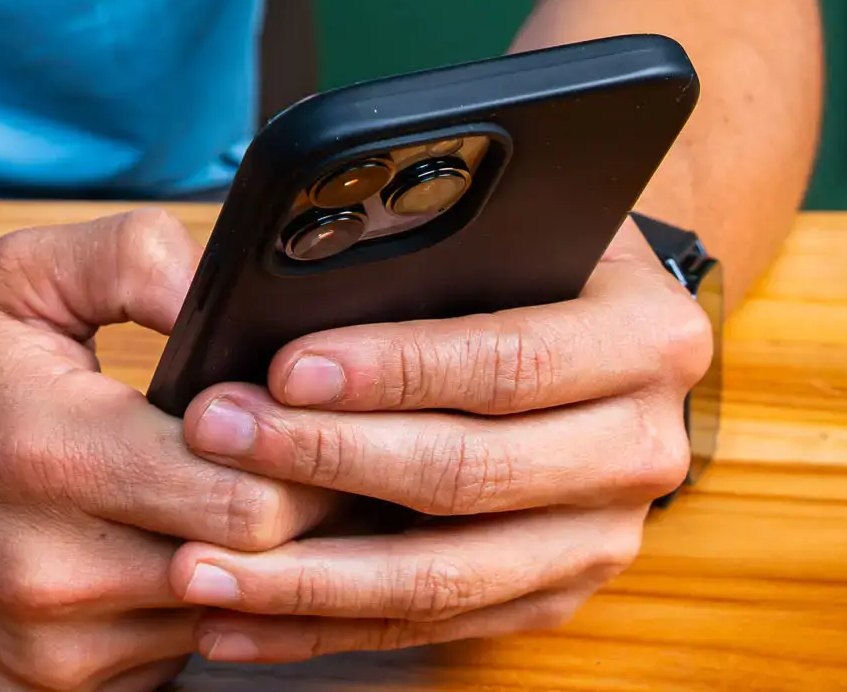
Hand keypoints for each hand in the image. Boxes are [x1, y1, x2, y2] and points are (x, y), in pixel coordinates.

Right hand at [0, 210, 335, 691]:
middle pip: (251, 569)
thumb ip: (136, 260)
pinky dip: (178, 619)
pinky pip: (161, 668)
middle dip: (293, 513)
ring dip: (236, 570)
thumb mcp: (20, 276)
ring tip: (222, 503)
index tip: (293, 417)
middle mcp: (51, 572)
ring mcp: (44, 654)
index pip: (250, 494)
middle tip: (294, 461)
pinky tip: (158, 557)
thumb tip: (226, 296)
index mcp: (55, 453)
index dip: (297, 455)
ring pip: (215, 625)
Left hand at [167, 217, 712, 663]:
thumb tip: (295, 275)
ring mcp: (602, 536)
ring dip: (308, 580)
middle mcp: (642, 446)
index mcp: (646, 337)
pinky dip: (321, 627)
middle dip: (327, 460)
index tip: (287, 369)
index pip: (510, 360)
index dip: (397, 369)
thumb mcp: (510, 219)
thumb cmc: (529, 256)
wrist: (598, 333)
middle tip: (216, 439)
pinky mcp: (554, 594)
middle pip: (471, 473)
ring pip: (445, 577)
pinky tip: (234, 620)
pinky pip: (428, 626)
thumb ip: (426, 241)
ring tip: (200, 567)